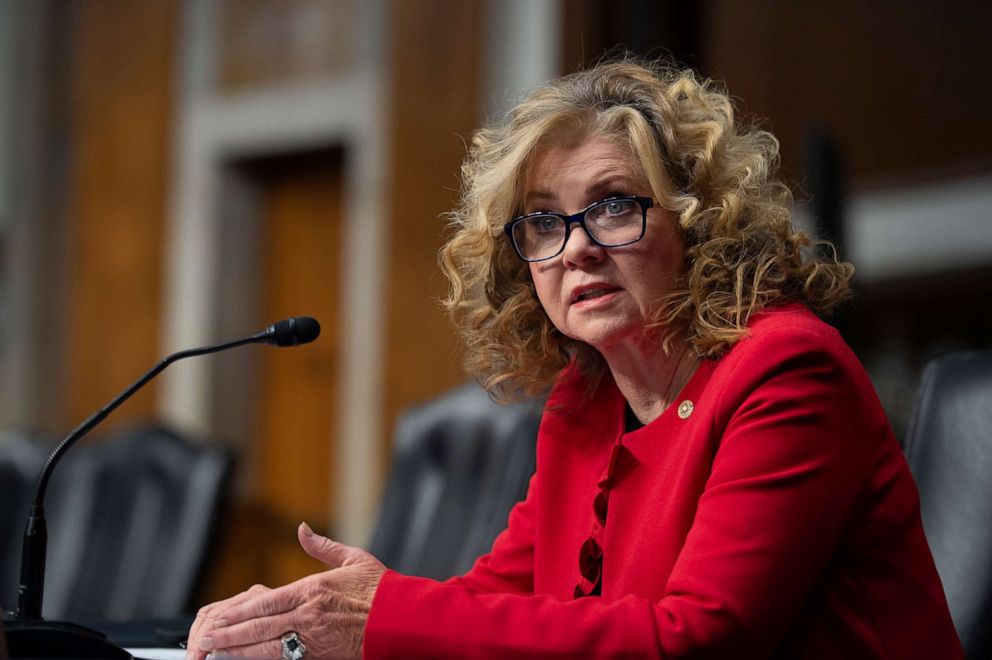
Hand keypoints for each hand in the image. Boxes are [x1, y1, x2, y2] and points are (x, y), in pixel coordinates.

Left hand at [186, 522, 385, 659]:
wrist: (404, 618)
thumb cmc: (381, 589)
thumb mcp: (354, 558)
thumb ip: (323, 547)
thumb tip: (302, 529)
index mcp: (313, 589)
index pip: (264, 602)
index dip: (236, 612)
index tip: (216, 616)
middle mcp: (309, 614)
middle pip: (258, 626)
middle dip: (227, 633)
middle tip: (202, 639)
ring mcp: (314, 638)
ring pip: (266, 647)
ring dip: (238, 649)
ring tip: (215, 652)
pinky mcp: (322, 656)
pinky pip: (285, 659)